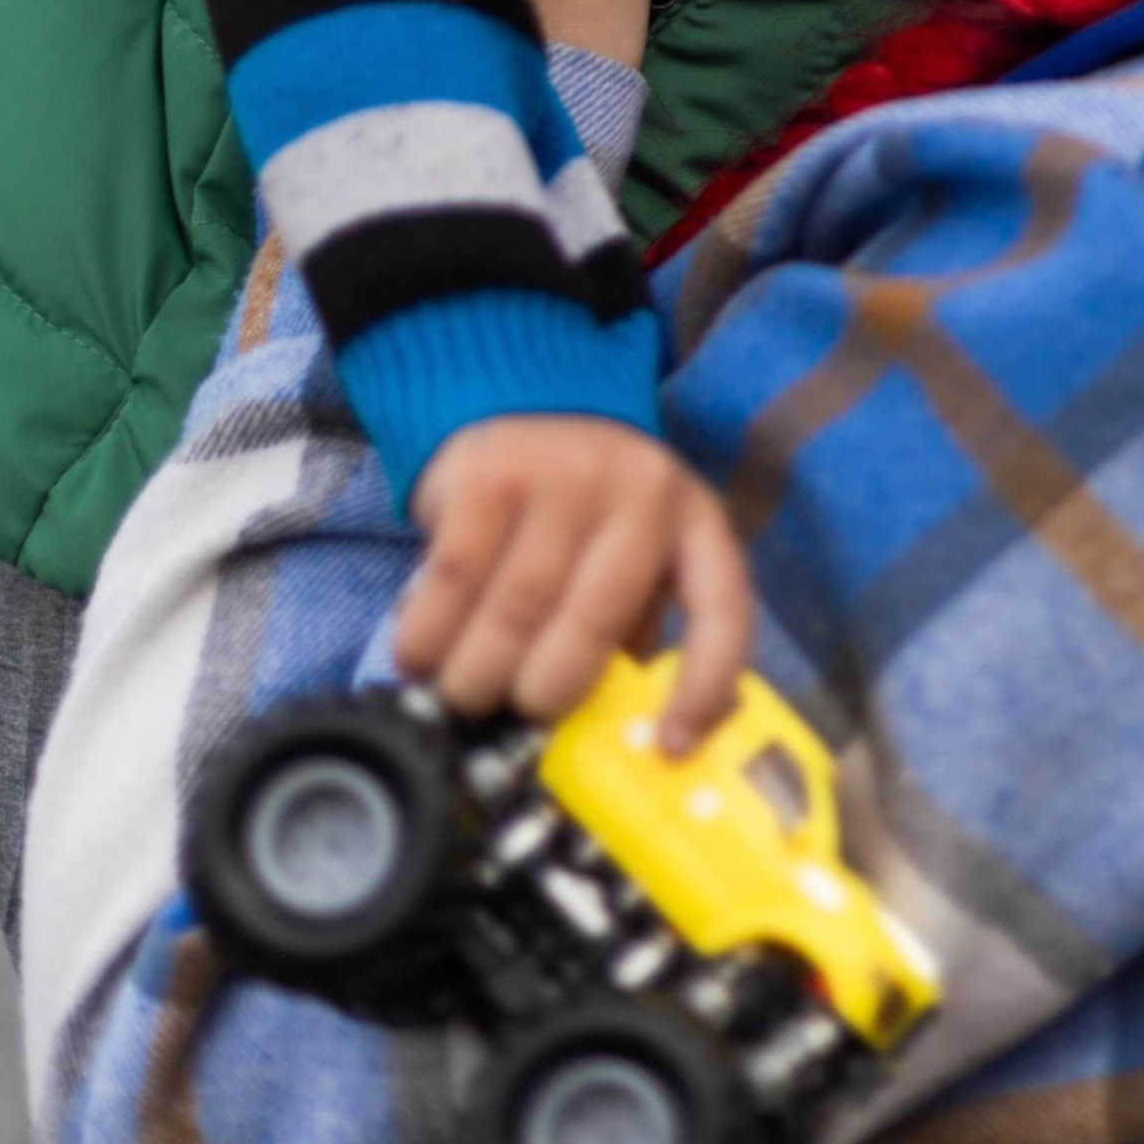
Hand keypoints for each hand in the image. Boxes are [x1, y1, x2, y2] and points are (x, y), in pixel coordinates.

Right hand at [397, 415, 753, 751]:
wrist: (525, 394)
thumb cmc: (584, 509)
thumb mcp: (633, 553)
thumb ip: (631, 629)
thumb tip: (618, 740)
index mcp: (694, 521)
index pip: (722, 609)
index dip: (703, 686)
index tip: (670, 748)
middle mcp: (641, 492)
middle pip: (593, 625)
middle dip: (543, 692)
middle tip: (514, 713)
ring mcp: (565, 475)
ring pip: (516, 611)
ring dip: (476, 675)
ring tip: (460, 693)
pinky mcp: (489, 473)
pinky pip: (453, 578)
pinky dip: (429, 634)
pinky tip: (421, 653)